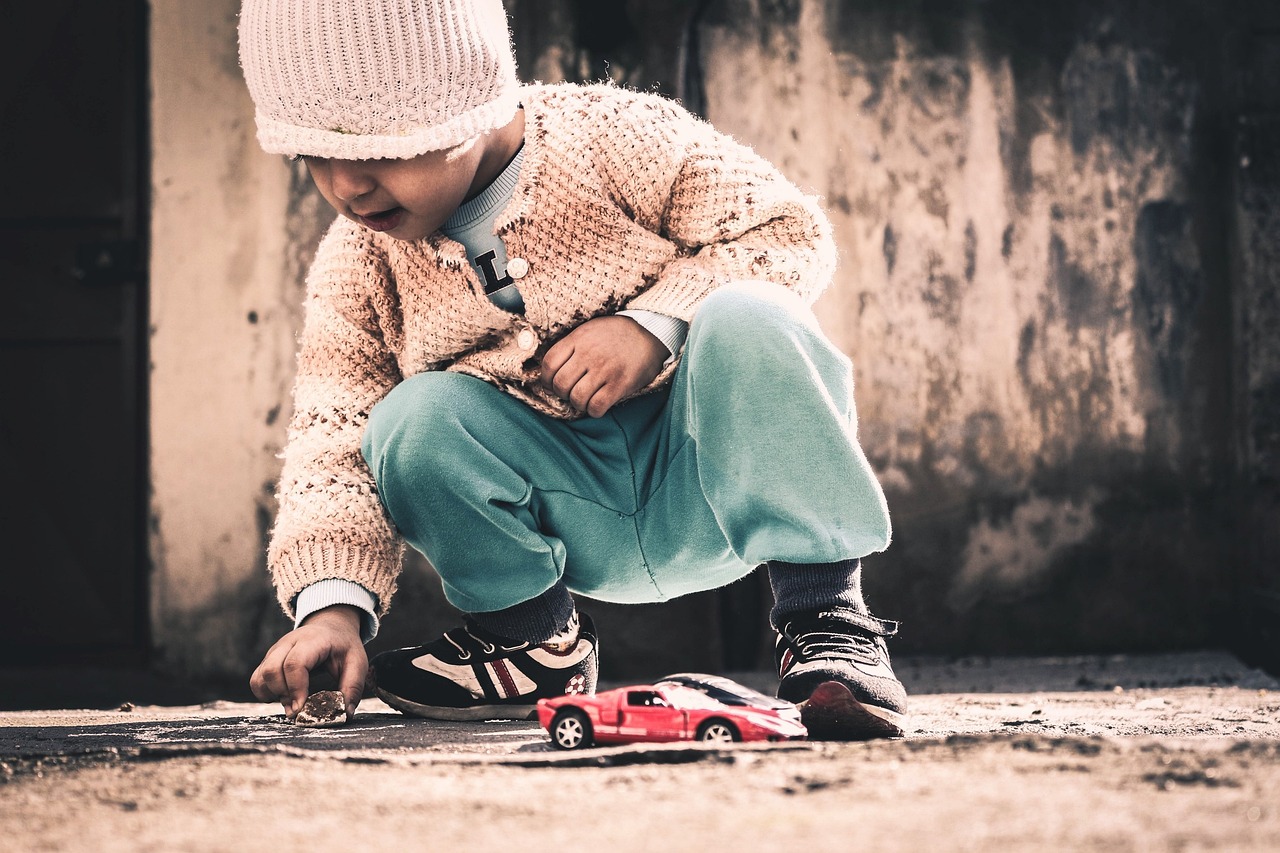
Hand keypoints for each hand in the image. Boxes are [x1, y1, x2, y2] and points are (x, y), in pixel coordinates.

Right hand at [250, 605, 367, 719]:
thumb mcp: (357, 662)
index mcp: (313, 640)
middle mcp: (288, 643)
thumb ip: (352, 687)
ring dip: (273, 695)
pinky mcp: (268, 660)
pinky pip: (256, 680)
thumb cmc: (343, 646)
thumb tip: (344, 714)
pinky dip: (265, 693)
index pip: (295, 663)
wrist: (330, 627)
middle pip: (271, 670)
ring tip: (293, 702)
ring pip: (260, 676)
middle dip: (282, 695)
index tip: (301, 707)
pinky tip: (283, 697)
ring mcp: (275, 651)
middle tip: (298, 708)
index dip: (295, 688)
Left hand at [540, 316, 667, 416]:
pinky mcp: (620, 384)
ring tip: (585, 398)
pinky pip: (596, 407)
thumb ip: (570, 346)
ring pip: (576, 398)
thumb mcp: (589, 330)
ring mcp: (605, 370)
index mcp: (578, 339)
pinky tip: (598, 404)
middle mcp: (589, 354)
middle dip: (561, 393)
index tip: (552, 384)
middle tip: (570, 392)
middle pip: (560, 384)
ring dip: (578, 403)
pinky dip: (593, 411)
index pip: (549, 363)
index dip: (546, 379)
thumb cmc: (617, 334)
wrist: (651, 333)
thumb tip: (550, 374)